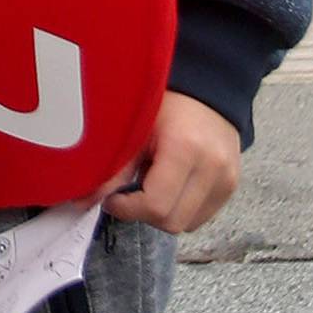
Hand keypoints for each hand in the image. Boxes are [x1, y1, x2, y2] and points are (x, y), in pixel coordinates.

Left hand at [105, 89, 241, 240]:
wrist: (208, 88)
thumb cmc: (168, 103)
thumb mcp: (135, 129)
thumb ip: (113, 169)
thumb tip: (82, 201)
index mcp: (185, 149)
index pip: (155, 206)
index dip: (127, 208)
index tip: (114, 197)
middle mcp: (212, 167)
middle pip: (171, 222)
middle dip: (144, 213)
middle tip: (130, 191)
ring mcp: (226, 179)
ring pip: (186, 224)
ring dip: (163, 212)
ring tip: (154, 182)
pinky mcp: (231, 186)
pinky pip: (200, 217)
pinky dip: (181, 209)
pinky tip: (172, 184)